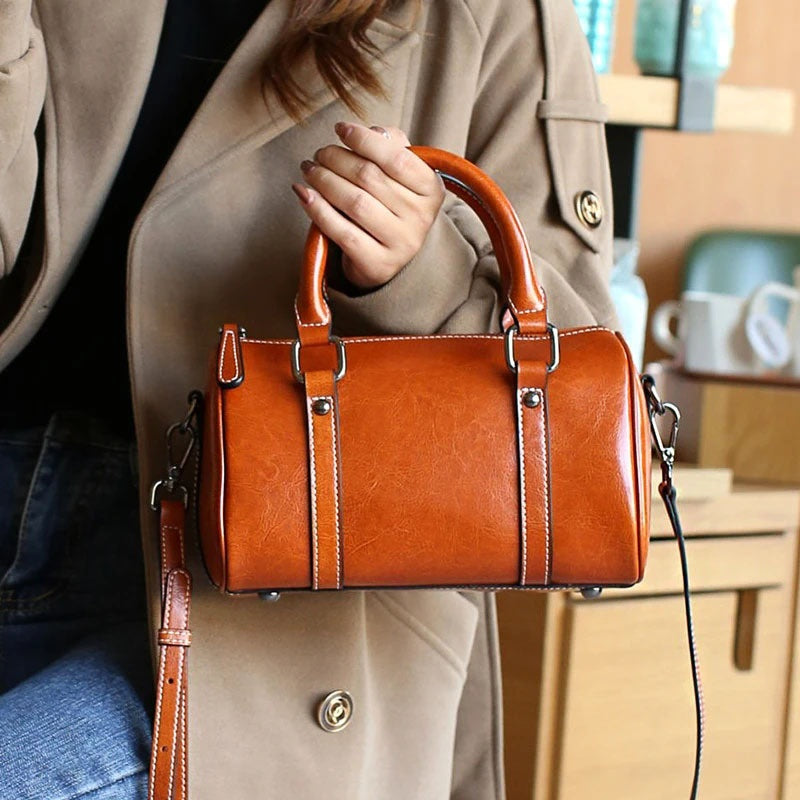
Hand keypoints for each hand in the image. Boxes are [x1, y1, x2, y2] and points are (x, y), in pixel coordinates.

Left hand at [292, 122, 444, 289]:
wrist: (389, 257)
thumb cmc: (391, 206)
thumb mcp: (401, 176)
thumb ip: (391, 146)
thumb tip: (371, 131)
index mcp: (431, 191)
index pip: (397, 158)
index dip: (364, 140)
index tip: (340, 129)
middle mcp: (420, 218)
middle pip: (369, 178)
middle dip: (336, 159)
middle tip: (319, 154)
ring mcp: (400, 244)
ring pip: (354, 202)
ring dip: (324, 180)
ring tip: (309, 169)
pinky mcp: (378, 264)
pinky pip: (341, 232)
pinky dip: (317, 209)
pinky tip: (303, 193)